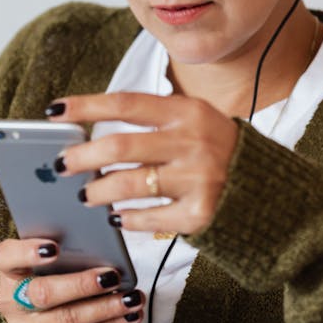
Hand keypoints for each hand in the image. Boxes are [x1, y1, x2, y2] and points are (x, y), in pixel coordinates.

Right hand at [0, 237, 144, 322]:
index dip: (28, 252)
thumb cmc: (51, 275)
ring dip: (106, 309)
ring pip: (69, 320)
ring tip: (131, 298)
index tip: (53, 247)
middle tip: (111, 276)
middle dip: (81, 285)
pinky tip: (131, 315)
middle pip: (43, 294)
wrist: (39, 318)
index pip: (7, 257)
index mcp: (9, 271)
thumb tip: (101, 240)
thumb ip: (64, 248)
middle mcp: (12, 303)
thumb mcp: (48, 260)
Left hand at [48, 92, 238, 236]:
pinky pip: (148, 218)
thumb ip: (151, 123)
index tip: (55, 110)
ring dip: (98, 191)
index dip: (86, 106)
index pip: (126, 103)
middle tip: (62, 165)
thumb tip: (90, 134)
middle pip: (119, 147)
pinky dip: (126, 219)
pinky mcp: (200, 213)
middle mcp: (193, 142)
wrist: (267, 187)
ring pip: (127, 186)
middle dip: (81, 157)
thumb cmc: (215, 149)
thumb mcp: (193, 121)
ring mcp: (198, 179)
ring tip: (86, 194)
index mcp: (188, 111)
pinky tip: (117, 217)